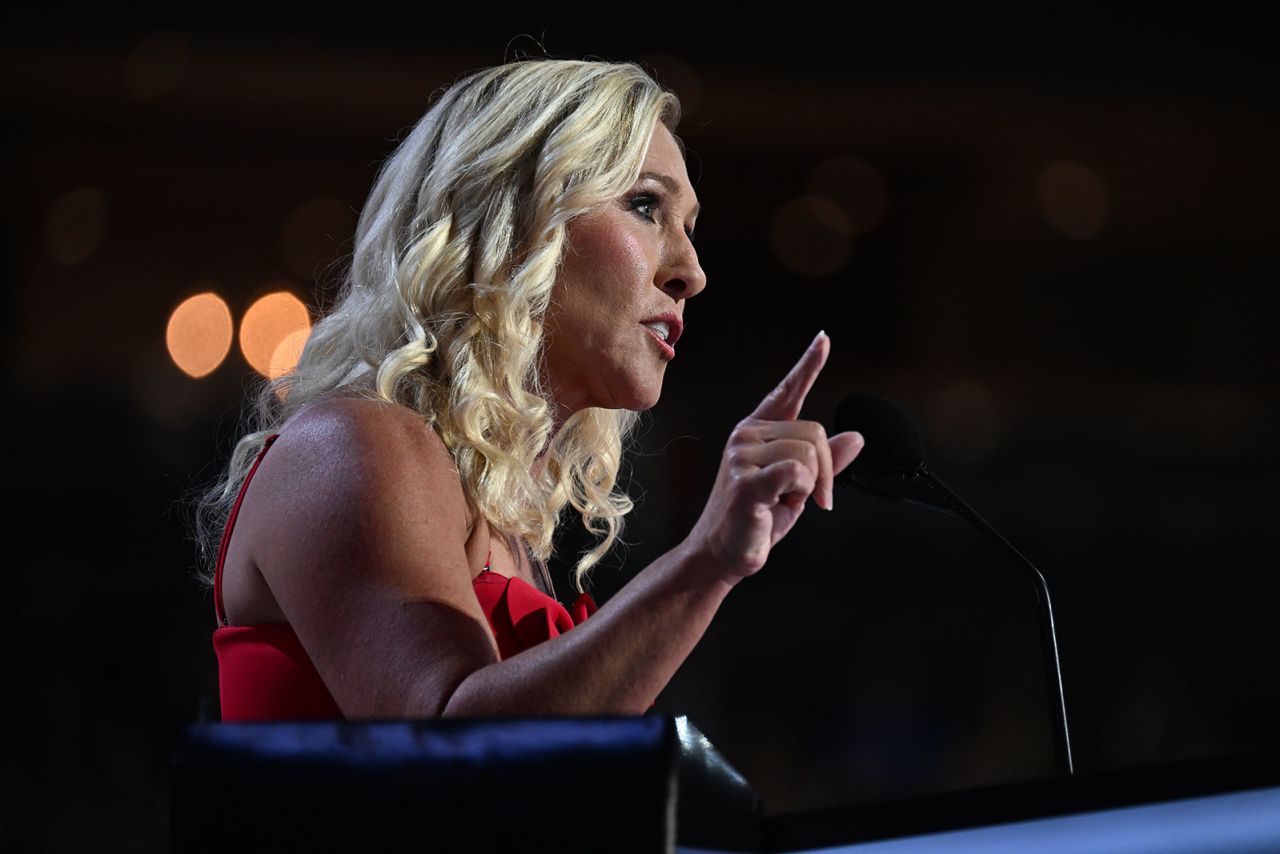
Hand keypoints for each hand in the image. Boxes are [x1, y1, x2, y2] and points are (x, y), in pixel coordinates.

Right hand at [687, 331, 864, 584]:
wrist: (722, 555)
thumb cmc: (756, 520)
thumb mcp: (797, 487)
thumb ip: (825, 460)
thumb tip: (856, 437)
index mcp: (757, 432)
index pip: (787, 391)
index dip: (808, 365)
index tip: (824, 339)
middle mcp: (747, 436)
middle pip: (814, 432)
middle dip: (826, 470)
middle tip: (810, 497)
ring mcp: (742, 455)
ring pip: (810, 453)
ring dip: (811, 485)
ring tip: (785, 501)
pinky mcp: (746, 480)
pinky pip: (797, 470)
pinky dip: (802, 491)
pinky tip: (781, 504)